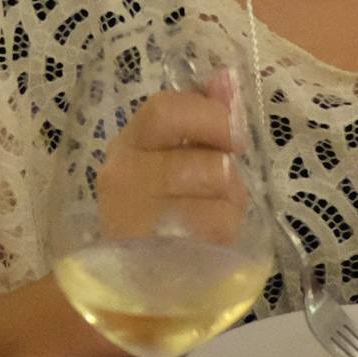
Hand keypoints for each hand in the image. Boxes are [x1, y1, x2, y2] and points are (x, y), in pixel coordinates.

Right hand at [96, 79, 249, 244]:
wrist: (137, 280)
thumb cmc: (166, 208)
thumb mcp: (182, 155)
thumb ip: (205, 115)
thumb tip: (228, 76)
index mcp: (131, 142)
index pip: (166, 109)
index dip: (212, 117)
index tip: (234, 139)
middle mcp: (123, 175)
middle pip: (207, 163)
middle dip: (228, 178)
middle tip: (222, 191)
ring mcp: (133, 217)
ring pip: (217, 199)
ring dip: (229, 208)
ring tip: (211, 219)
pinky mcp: (153, 255)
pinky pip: (215, 232)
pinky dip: (222, 236)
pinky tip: (204, 243)